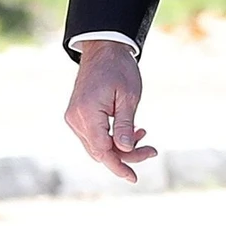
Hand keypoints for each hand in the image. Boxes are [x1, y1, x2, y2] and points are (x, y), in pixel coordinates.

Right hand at [63, 40, 157, 182]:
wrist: (104, 49)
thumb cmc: (120, 69)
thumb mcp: (129, 97)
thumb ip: (125, 125)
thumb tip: (124, 150)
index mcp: (87, 114)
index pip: (102, 150)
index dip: (118, 166)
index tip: (133, 176)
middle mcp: (75, 119)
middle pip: (100, 151)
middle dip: (125, 155)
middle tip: (151, 149)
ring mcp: (74, 118)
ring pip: (97, 145)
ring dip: (120, 146)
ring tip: (143, 133)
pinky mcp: (77, 115)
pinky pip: (94, 135)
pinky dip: (112, 137)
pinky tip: (132, 130)